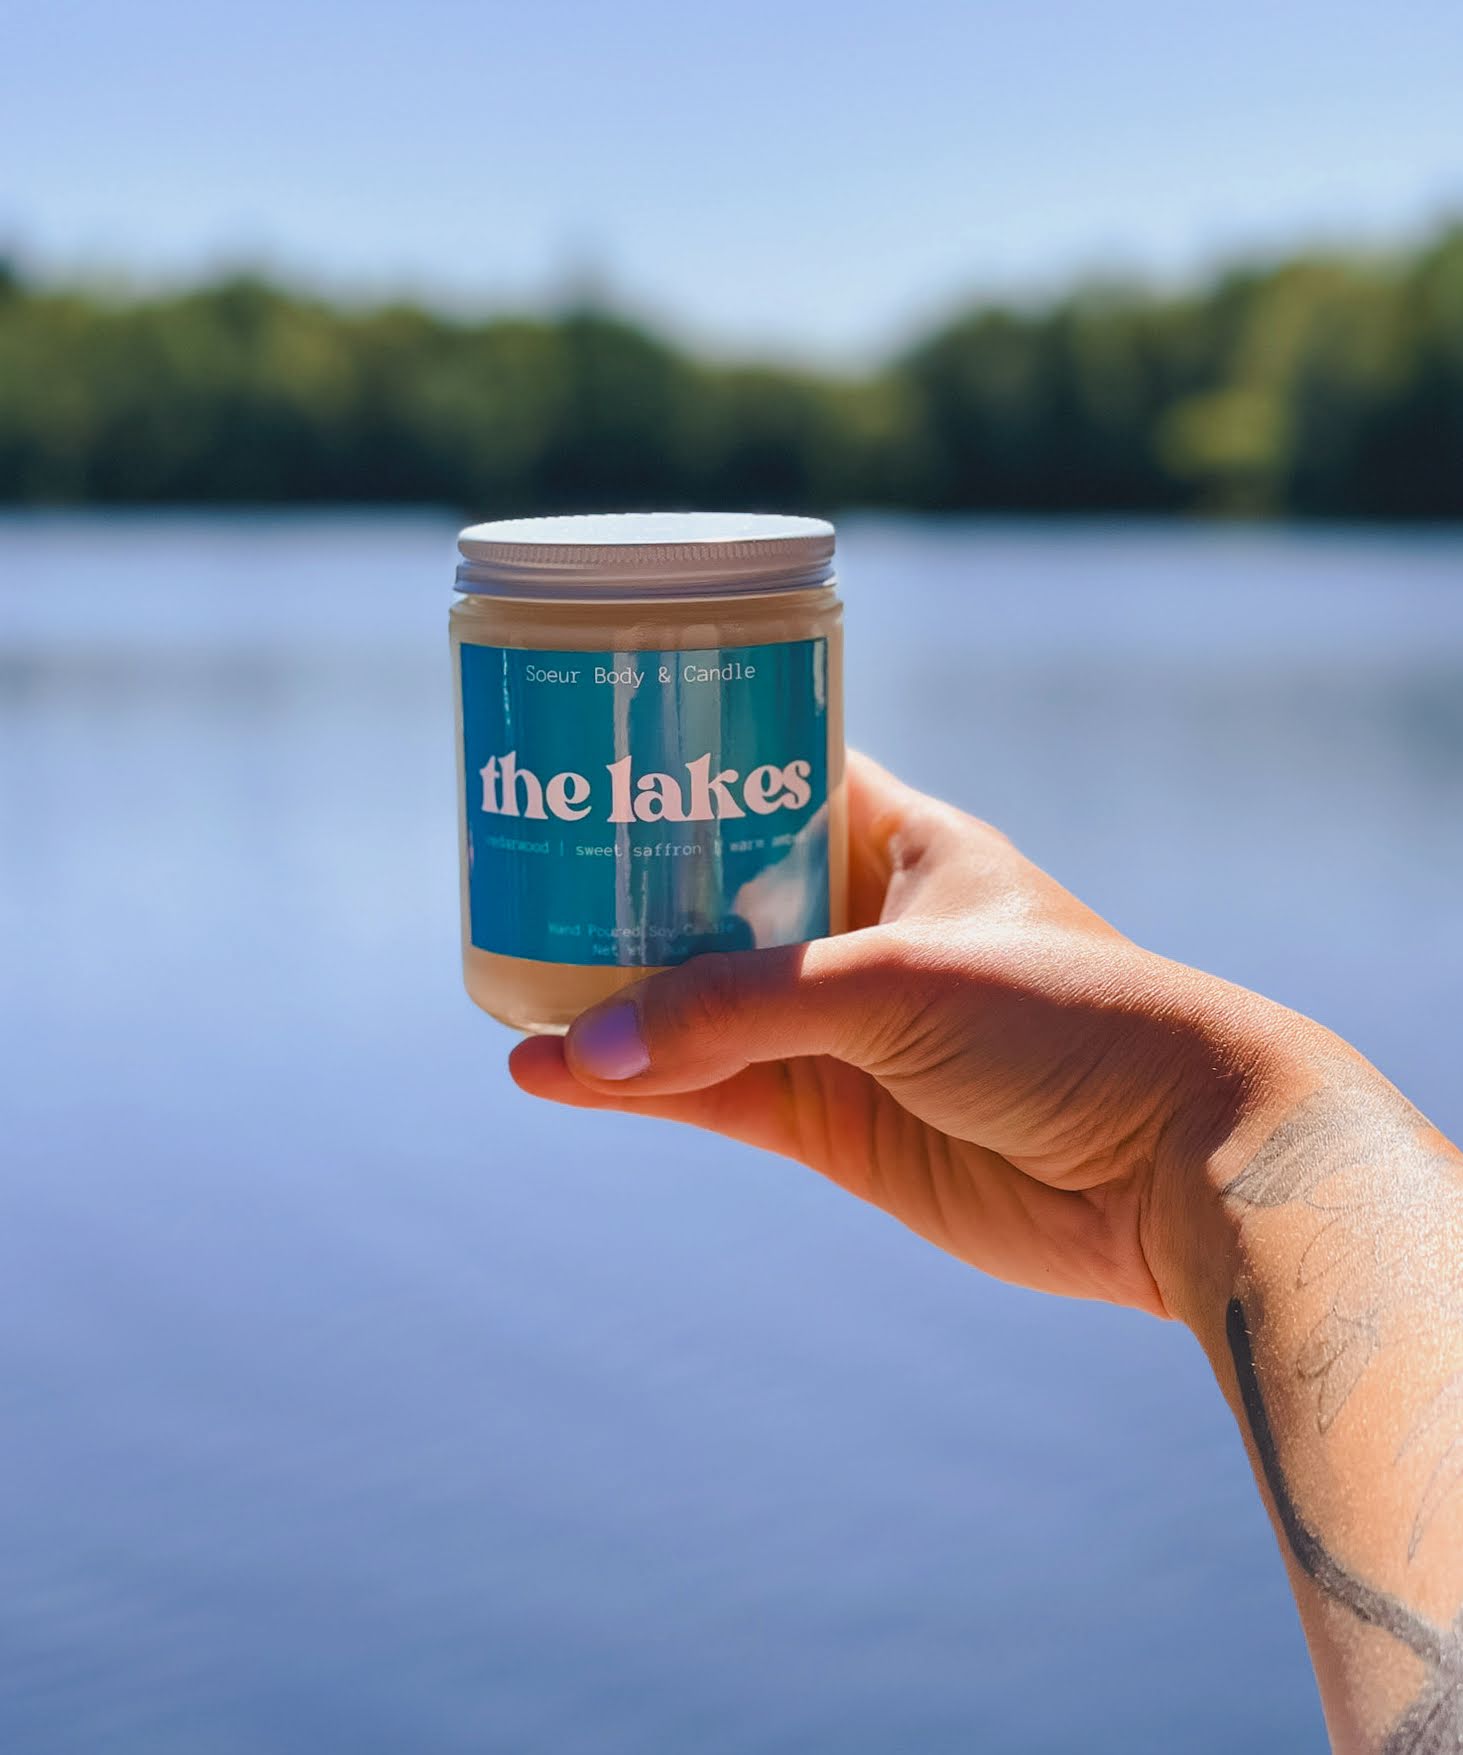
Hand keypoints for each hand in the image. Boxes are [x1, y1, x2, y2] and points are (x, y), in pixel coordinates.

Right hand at [510, 753, 1300, 1319]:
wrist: (1180, 1171)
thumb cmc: (1073, 1022)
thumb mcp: (903, 982)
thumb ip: (745, 1010)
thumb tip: (596, 1044)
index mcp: (901, 845)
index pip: (776, 777)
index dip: (691, 765)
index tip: (600, 751)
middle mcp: (865, 932)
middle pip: (714, 899)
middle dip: (624, 897)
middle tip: (521, 878)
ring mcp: (847, 1034)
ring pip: (701, 1008)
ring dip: (614, 1006)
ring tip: (507, 990)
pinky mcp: (838, 1126)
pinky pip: (716, 1096)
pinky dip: (640, 1092)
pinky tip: (558, 1076)